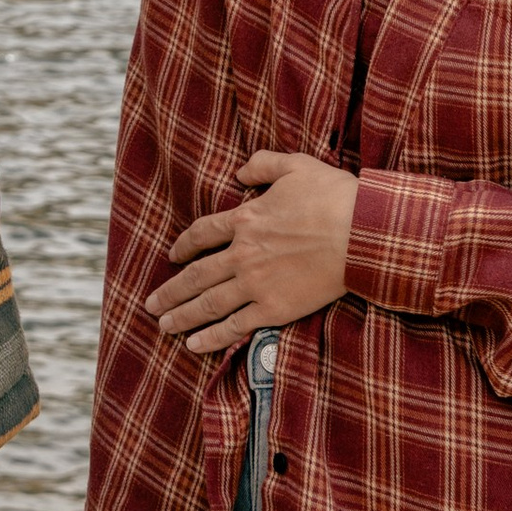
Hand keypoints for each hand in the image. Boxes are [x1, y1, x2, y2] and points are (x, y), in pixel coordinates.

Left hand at [145, 150, 357, 356]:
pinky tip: (194, 345)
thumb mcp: (295, 165)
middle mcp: (243, 254)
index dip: (184, 245)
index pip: (202, 234)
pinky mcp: (275, 309)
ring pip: (208, 304)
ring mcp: (256, 284)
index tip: (172, 255)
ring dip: (182, 316)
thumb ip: (262, 165)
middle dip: (170, 291)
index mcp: (246, 219)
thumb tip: (239, 173)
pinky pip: (235, 326)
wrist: (360, 234)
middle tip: (150, 304)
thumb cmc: (332, 197)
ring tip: (162, 326)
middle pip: (196, 275)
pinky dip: (212, 337)